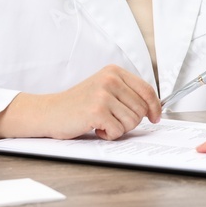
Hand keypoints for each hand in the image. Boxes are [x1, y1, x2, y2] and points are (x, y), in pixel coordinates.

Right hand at [37, 65, 160, 139]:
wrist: (49, 112)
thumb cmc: (78, 104)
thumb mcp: (104, 89)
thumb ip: (126, 93)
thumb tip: (154, 108)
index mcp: (114, 72)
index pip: (146, 90)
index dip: (155, 107)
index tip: (155, 117)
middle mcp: (110, 79)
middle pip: (141, 109)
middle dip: (130, 121)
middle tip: (113, 120)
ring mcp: (103, 94)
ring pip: (132, 121)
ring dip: (119, 128)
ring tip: (102, 122)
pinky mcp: (97, 111)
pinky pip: (118, 131)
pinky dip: (108, 134)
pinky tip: (95, 127)